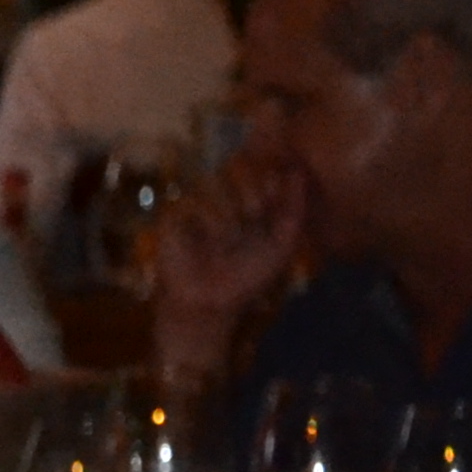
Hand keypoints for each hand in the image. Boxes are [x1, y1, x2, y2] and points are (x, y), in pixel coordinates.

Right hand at [146, 150, 309, 387]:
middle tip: (253, 214)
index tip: (274, 198)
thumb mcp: (282, 244)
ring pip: (214, 183)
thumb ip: (294, 210)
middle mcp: (224, 199)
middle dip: (251, 191)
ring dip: (228, 211)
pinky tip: (207, 242)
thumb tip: (298, 172)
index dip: (270, 179)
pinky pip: (193, 203)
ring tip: (228, 238)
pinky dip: (206, 222)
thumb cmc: (247, 277)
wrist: (211, 303)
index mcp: (250, 202)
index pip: (261, 170)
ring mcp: (197, 207)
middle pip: (238, 168)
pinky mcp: (173, 218)